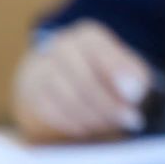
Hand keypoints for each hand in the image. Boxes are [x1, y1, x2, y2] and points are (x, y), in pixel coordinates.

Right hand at [12, 20, 152, 141]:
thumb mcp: (130, 70)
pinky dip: (71, 123)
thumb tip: (131, 93)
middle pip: (82, 78)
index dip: (117, 73)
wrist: (71, 78)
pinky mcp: (30, 93)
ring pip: (64, 97)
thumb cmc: (109, 75)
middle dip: (107, 104)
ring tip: (110, 123)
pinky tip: (88, 127)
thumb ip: (135, 77)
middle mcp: (59, 47)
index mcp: (88, 37)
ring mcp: (40, 69)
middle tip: (128, 119)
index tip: (134, 97)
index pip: (99, 50)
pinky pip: (49, 111)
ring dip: (91, 116)